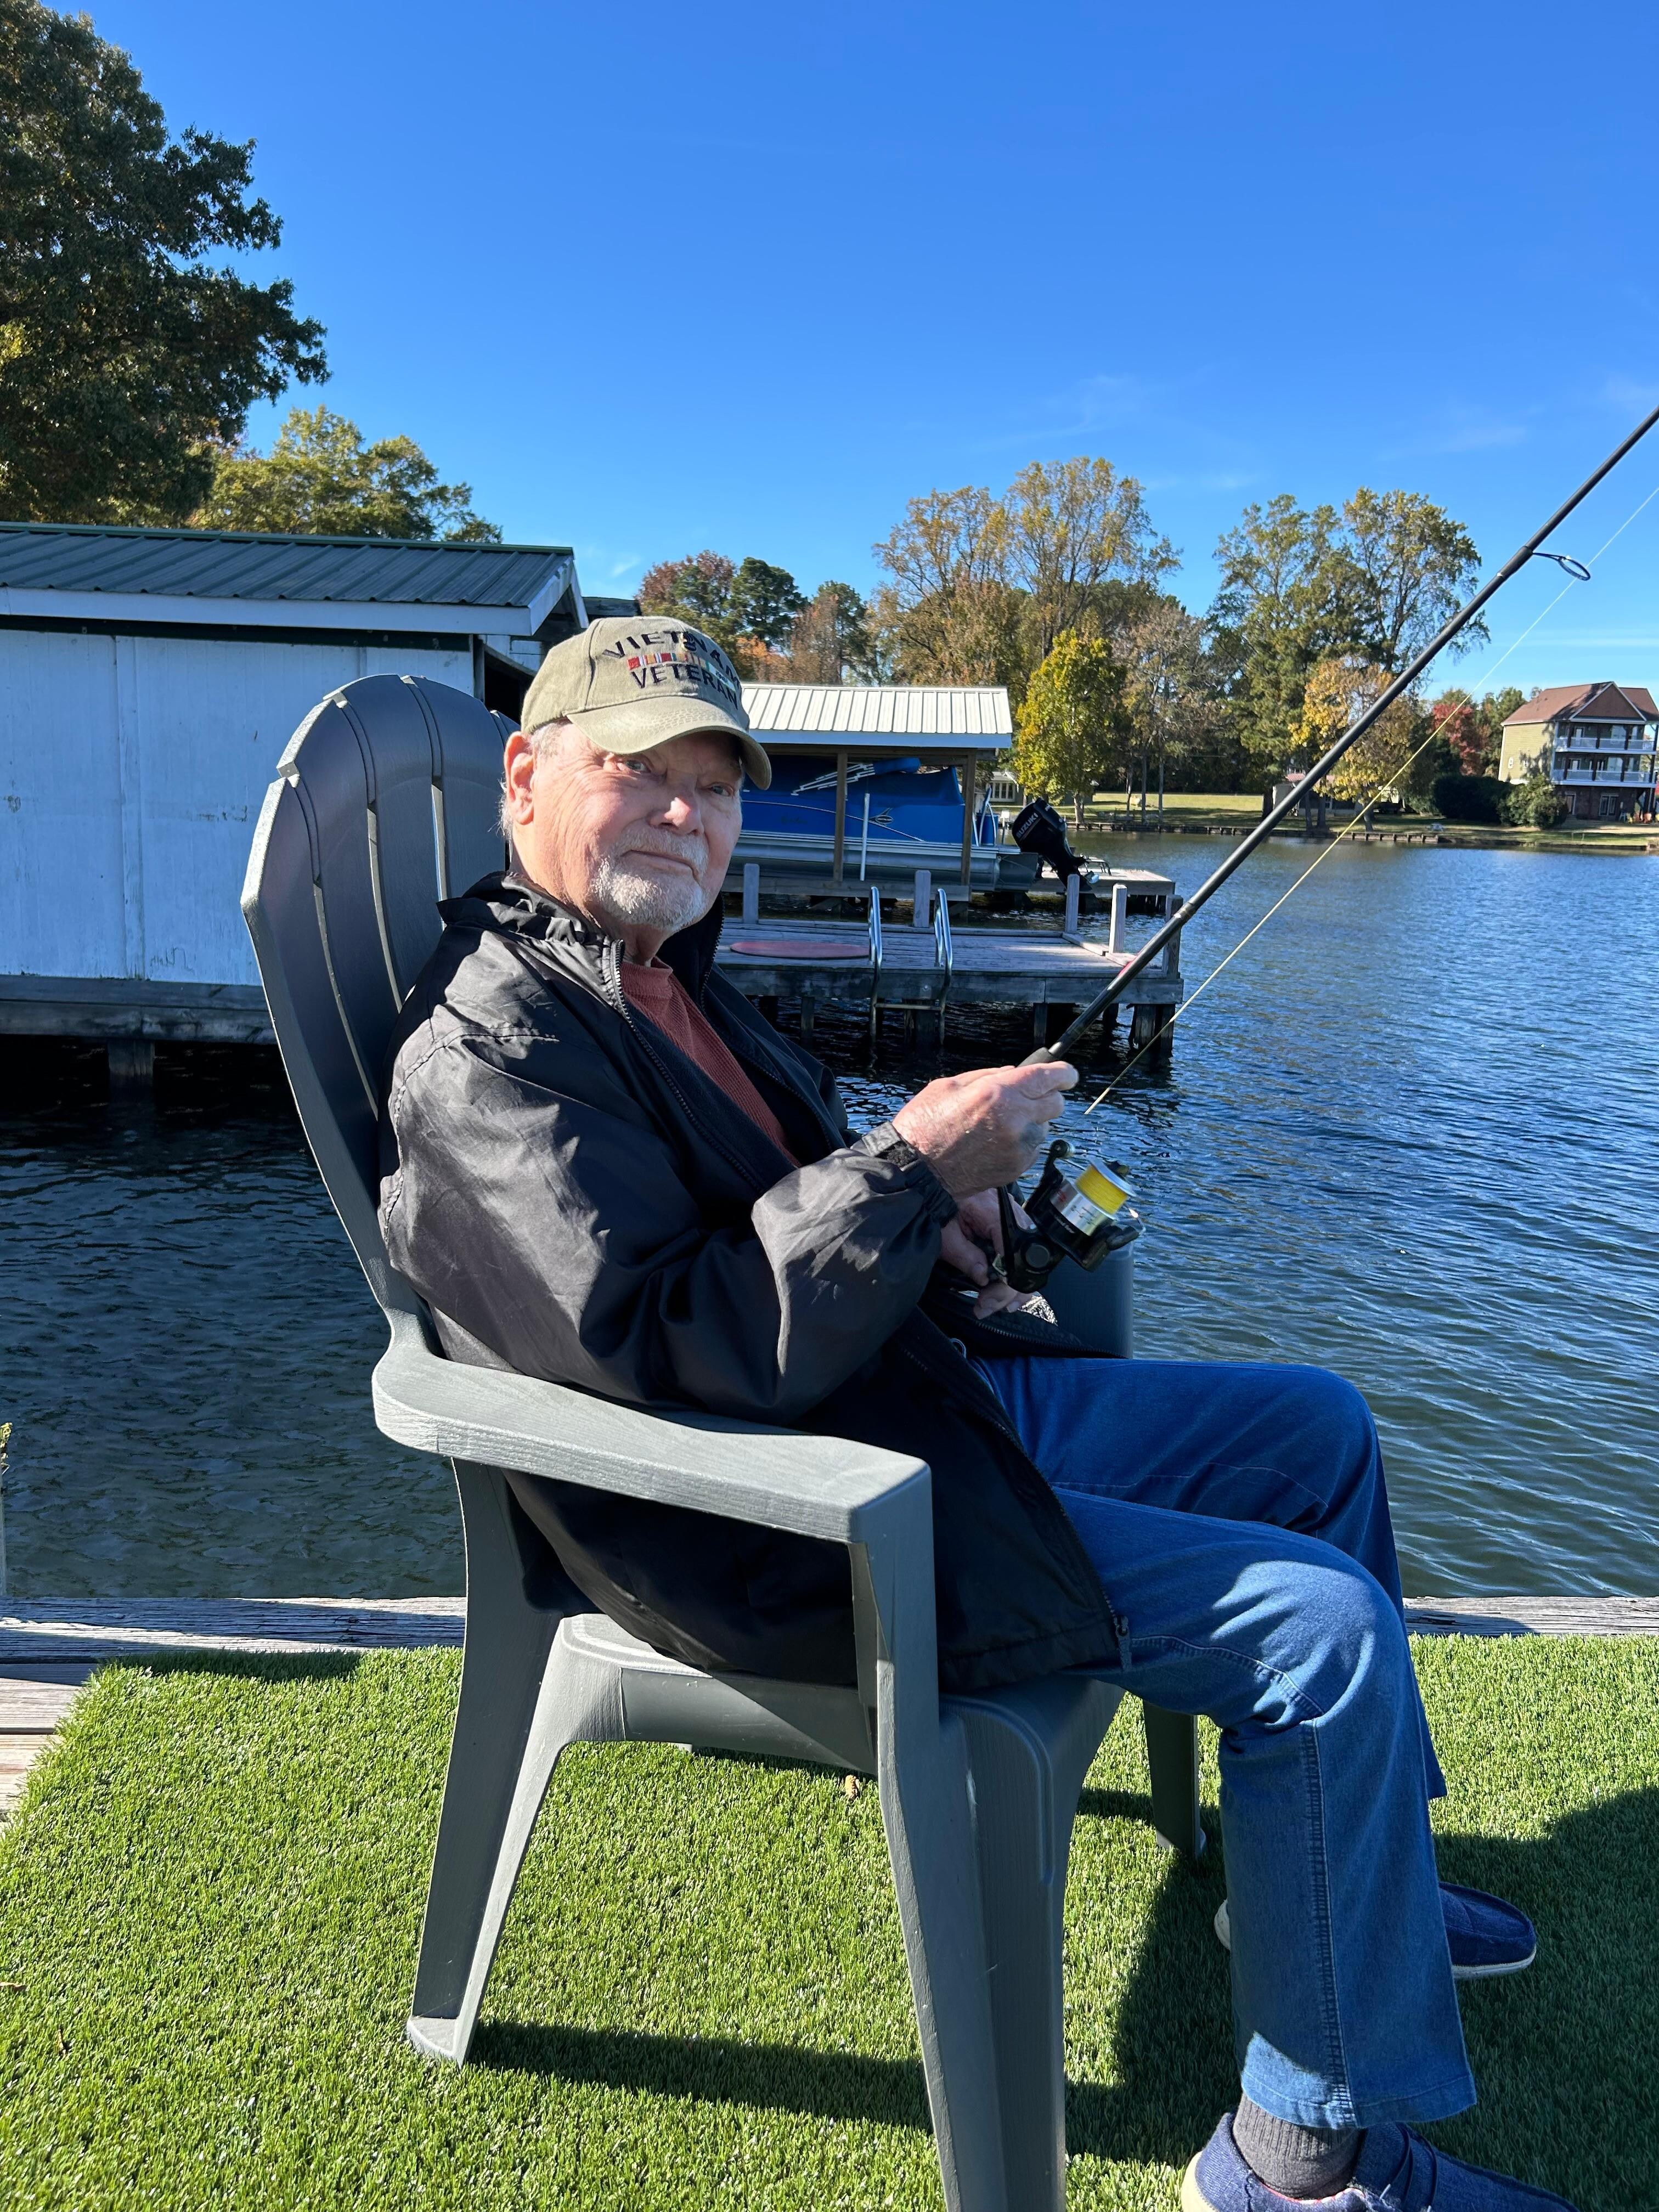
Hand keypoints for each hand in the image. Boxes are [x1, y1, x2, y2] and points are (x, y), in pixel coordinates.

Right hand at [893, 1062, 1075, 1194]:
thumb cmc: (925, 1127)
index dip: (1064, 1073)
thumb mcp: (948, 1085)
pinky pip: (1033, 1149)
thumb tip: (1014, 1072)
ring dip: (1032, 1122)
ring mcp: (1018, 1147)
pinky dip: (1023, 1143)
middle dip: (1046, 1097)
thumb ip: (986, 1075)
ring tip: (1000, 1126)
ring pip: (1045, 1127)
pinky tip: (997, 1143)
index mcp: (998, 1093)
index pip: (1048, 1077)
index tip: (1068, 1074)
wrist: (918, 1172)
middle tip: (1025, 1099)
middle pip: (1056, 1103)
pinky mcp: (1017, 1168)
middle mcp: (1015, 1120)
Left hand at [938, 1190, 1037, 1318]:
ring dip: (1011, 1285)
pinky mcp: (1006, 1224)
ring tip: (994, 1304)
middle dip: (1007, 1290)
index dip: (1004, 1283)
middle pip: (1023, 1259)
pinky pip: (1017, 1251)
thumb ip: (965, 1257)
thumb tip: (984, 1278)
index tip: (988, 1301)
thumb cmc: (934, 1204)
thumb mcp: (944, 1235)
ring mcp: (1011, 1217)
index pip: (1012, 1254)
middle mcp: (1010, 1213)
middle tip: (986, 1307)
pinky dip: (1011, 1272)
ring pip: (1024, 1258)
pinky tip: (1001, 1290)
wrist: (932, 1184)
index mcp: (995, 1213)